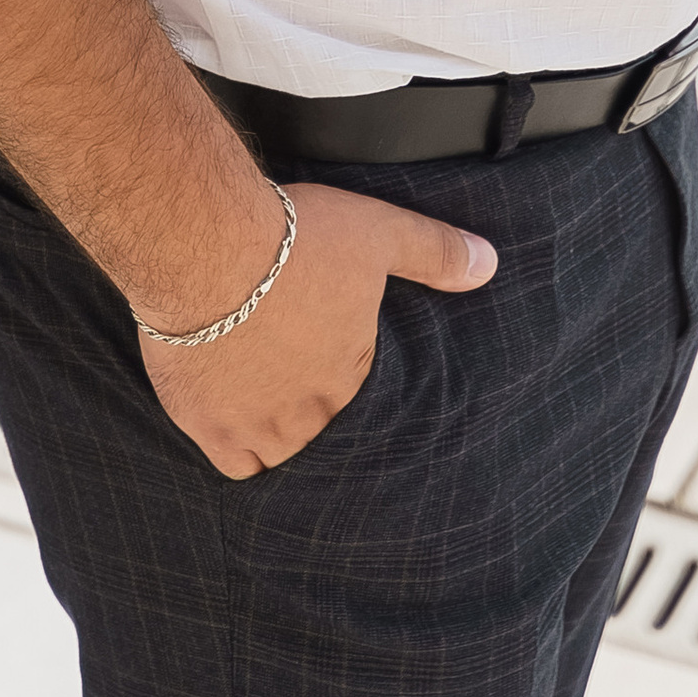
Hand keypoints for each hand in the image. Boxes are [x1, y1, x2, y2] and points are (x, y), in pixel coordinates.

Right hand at [140, 181, 496, 477]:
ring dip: (275, 426)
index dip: (338, 363)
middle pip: (319, 423)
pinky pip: (235, 465)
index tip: (320, 338)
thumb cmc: (293, 237)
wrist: (207, 246)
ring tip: (258, 388)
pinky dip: (236, 446)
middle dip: (308, 398)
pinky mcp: (208, 427)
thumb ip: (434, 251)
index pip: (357, 391)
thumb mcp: (378, 231)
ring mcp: (259, 426)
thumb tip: (489, 265)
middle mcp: (312, 412)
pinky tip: (230, 417)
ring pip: (280, 450)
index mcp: (353, 373)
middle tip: (286, 359)